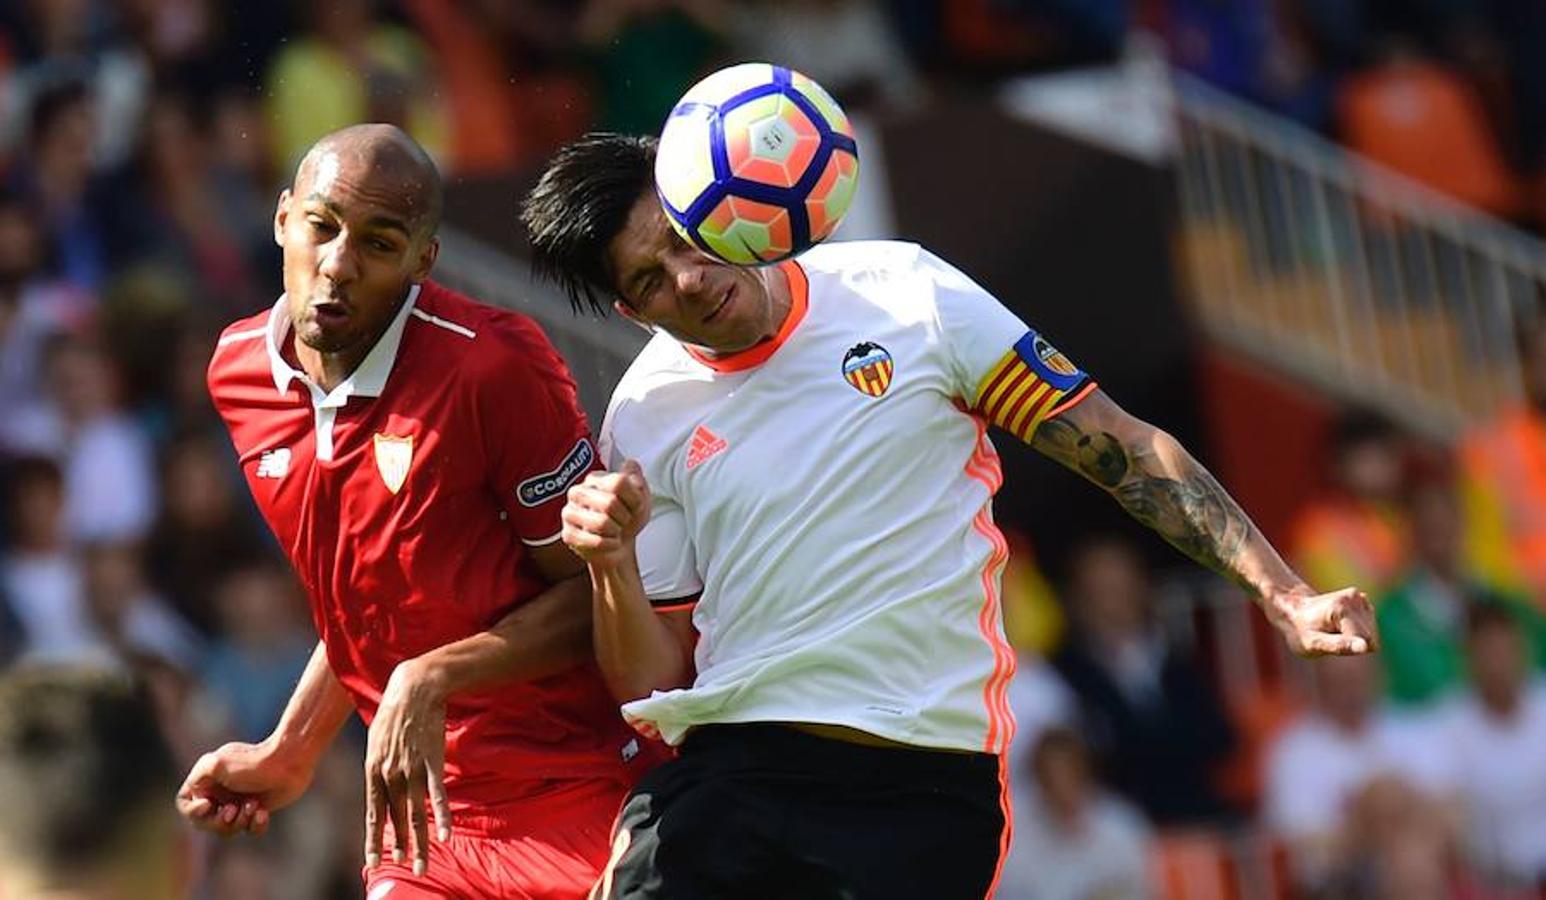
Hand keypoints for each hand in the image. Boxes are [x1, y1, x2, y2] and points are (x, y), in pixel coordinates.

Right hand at [175, 739, 312, 836]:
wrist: (290, 762)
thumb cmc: (254, 763)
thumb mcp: (217, 764)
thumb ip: (198, 778)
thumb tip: (196, 796)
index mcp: (207, 781)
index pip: (185, 803)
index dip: (192, 810)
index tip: (208, 805)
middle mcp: (220, 793)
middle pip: (204, 822)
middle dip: (218, 821)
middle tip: (233, 809)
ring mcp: (238, 802)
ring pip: (227, 829)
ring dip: (239, 822)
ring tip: (253, 805)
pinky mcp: (257, 810)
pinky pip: (249, 829)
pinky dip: (255, 824)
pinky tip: (263, 812)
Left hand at [365, 658, 450, 876]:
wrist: (414, 687)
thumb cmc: (393, 711)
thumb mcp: (375, 741)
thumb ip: (378, 766)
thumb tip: (379, 786)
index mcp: (372, 770)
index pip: (373, 814)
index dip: (374, 840)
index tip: (374, 862)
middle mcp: (389, 774)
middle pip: (395, 819)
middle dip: (399, 847)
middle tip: (403, 869)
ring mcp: (411, 768)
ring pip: (415, 812)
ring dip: (419, 841)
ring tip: (422, 864)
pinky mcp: (432, 760)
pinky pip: (437, 794)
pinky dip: (442, 816)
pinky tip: (444, 835)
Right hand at [562, 460, 651, 567]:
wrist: (620, 544)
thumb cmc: (627, 518)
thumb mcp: (641, 497)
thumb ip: (637, 479)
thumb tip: (630, 464)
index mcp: (595, 478)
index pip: (618, 482)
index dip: (634, 499)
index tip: (635, 506)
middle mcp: (578, 492)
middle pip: (610, 503)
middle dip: (625, 517)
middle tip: (623, 520)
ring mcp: (569, 513)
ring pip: (601, 523)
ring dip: (616, 531)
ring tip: (614, 530)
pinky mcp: (568, 534)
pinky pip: (595, 541)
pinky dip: (610, 544)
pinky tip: (609, 541)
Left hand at [1267, 587, 1378, 655]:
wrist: (1294, 610)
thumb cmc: (1300, 631)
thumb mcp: (1313, 643)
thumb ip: (1339, 646)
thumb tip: (1364, 648)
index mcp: (1342, 609)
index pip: (1366, 643)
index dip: (1349, 649)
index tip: (1329, 641)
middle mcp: (1355, 598)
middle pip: (1371, 637)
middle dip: (1354, 643)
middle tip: (1330, 636)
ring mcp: (1360, 597)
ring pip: (1372, 633)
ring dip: (1356, 637)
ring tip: (1333, 630)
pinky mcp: (1363, 599)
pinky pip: (1370, 626)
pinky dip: (1358, 630)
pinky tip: (1339, 625)